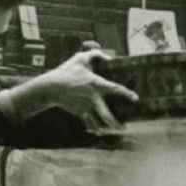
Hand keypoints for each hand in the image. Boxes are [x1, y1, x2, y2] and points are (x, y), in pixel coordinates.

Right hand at [0, 49, 137, 131]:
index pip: (115, 89)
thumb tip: (109, 57)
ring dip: (107, 129)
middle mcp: (93, 99)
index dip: (126, 94)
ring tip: (115, 130)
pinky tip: (98, 131)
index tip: (135, 98)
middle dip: (116, 124)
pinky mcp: (79, 113)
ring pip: (98, 124)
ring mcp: (86, 108)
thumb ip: (96, 54)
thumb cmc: (66, 71)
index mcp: (96, 84)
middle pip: (107, 116)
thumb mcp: (80, 58)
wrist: (50, 87)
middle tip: (124, 127)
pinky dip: (94, 129)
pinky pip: (89, 125)